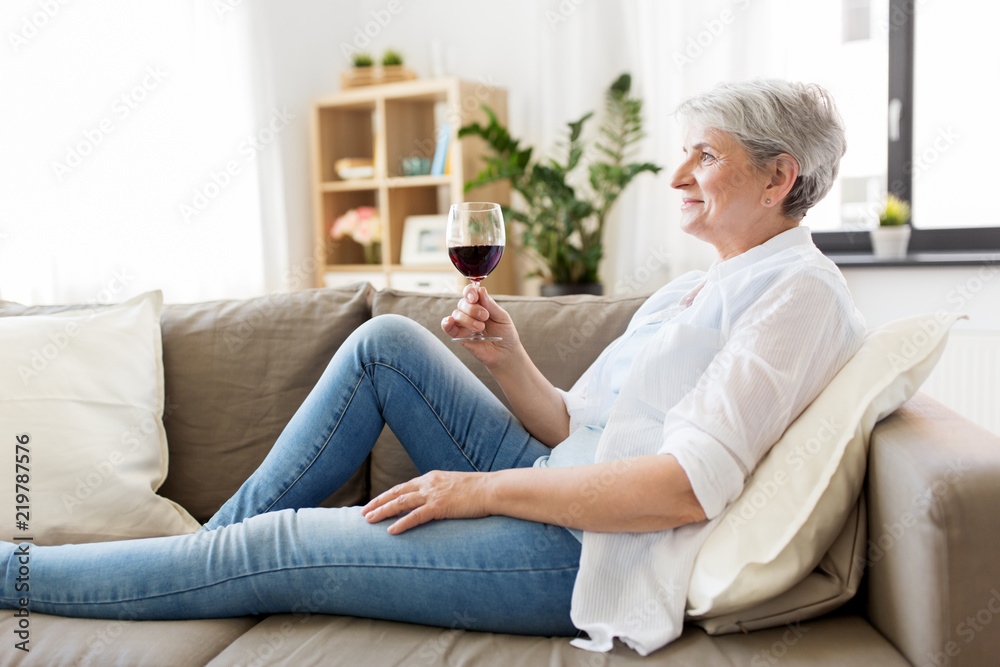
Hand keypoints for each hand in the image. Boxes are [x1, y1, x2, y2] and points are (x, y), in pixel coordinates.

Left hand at [361, 470, 491, 534]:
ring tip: (368, 520)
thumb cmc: (479, 491)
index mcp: (432, 478)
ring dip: (383, 511)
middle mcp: (429, 483)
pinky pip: (416, 516)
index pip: (403, 487)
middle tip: (363, 513)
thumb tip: (436, 503)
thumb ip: (442, 493)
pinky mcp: (440, 506)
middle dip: (378, 502)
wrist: (493, 489)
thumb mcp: (456, 487)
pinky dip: (401, 523)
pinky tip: (390, 530)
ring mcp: (434, 494)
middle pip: (396, 492)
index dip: (387, 495)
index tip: (375, 503)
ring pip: (401, 502)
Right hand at [440, 284, 520, 368]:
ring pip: (457, 314)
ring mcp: (464, 324)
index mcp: (481, 304)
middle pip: (462, 303)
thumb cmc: (505, 333)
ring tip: (481, 328)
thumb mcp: (502, 317)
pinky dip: (446, 323)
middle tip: (485, 317)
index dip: (470, 292)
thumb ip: (491, 305)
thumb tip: (481, 289)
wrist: (506, 353)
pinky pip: (448, 327)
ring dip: (468, 320)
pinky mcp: (460, 336)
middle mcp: (470, 313)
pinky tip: (450, 321)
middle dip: (473, 309)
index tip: (474, 297)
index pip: (470, 293)